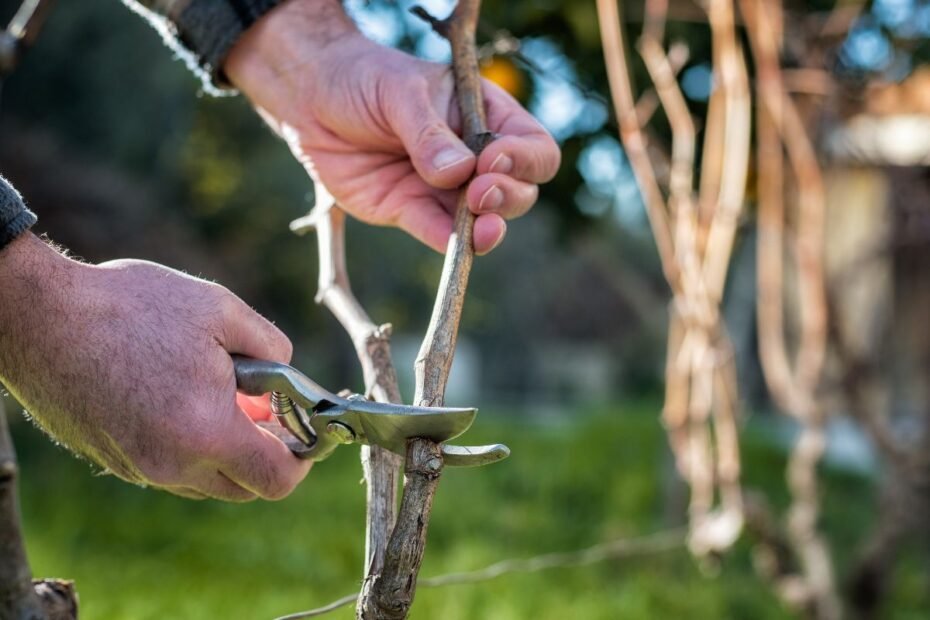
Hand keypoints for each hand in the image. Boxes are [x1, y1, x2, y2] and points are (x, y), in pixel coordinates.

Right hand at [0, 234, 310, 500]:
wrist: (39, 315)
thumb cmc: (130, 307)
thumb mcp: (221, 311)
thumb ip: (274, 349)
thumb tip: (290, 381)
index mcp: (205, 432)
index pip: (278, 480)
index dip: (304, 458)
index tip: (307, 429)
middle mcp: (171, 464)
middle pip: (246, 488)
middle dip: (268, 453)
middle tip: (266, 407)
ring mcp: (138, 468)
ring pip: (208, 481)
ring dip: (229, 450)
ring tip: (222, 394)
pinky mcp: (114, 460)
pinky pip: (173, 469)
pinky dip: (193, 447)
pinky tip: (183, 398)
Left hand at [225, 0, 560, 253]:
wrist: (310, 99)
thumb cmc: (363, 79)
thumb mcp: (400, 93)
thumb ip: (428, 133)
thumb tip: (458, 173)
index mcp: (486, 117)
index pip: (532, 146)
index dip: (524, 159)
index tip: (493, 160)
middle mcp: (474, 157)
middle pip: (519, 190)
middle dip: (507, 195)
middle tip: (479, 192)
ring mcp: (444, 189)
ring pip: (484, 219)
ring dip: (487, 227)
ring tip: (482, 227)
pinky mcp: (411, 211)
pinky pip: (439, 234)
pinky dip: (451, 245)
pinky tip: (457, 247)